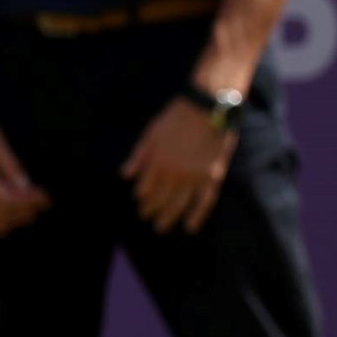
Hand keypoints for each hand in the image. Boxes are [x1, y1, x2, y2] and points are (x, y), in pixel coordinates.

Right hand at [0, 111, 50, 234]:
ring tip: (31, 211)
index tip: (45, 199)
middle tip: (43, 205)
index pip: (7, 200)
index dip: (29, 203)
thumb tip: (25, 188)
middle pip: (0, 213)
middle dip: (25, 212)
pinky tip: (9, 219)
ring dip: (12, 219)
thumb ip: (10, 166)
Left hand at [121, 99, 237, 233]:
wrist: (208, 108)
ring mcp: (194, 177)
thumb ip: (139, 156)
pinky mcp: (212, 176)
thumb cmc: (177, 117)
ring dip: (169, 217)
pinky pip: (204, 202)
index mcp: (157, 161)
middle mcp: (174, 173)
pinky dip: (197, 216)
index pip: (146, 189)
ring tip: (161, 227)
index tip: (141, 204)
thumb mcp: (152, 133)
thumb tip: (125, 176)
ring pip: (179, 204)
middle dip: (152, 211)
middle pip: (161, 199)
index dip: (142, 198)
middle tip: (149, 219)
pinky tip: (190, 227)